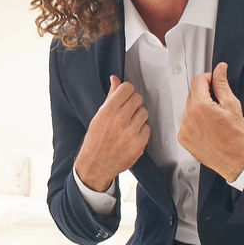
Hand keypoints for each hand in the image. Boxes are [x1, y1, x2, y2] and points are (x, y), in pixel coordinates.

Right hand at [75, 75, 149, 191]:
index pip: (127, 88)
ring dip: (138, 117)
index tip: (125, 97)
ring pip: (144, 113)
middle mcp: (120, 119)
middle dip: (133, 104)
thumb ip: (110, 97)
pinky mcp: (139, 143)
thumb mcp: (99, 116)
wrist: (96, 165)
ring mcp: (131, 132)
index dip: (126, 92)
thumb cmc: (95, 140)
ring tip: (128, 125)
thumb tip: (115, 79)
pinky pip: (147, 128)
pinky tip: (131, 136)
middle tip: (126, 112)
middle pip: (138, 98)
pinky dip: (141, 131)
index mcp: (108, 110)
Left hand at [178, 62, 243, 181]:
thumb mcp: (232, 105)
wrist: (234, 160)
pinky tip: (207, 128)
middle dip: (205, 94)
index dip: (208, 78)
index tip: (215, 82)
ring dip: (199, 108)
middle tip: (218, 104)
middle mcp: (188, 116)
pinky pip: (186, 122)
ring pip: (189, 108)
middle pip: (193, 94)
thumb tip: (220, 69)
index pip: (197, 80)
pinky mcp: (183, 138)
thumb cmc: (235, 136)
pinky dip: (195, 121)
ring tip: (214, 119)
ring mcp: (184, 128)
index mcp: (200, 106)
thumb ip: (222, 84)